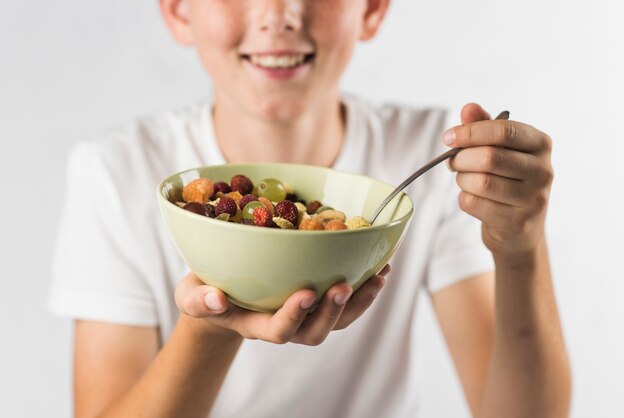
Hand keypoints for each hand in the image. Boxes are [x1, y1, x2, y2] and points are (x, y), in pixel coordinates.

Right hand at [175, 265, 389, 345]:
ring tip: (379, 276)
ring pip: (339, 320)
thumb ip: (199, 300)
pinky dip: (364, 286)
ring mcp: (305, 315)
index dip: (294, 316)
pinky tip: (380, 266)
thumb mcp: (191, 295)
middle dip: (333, 311)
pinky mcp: (317, 301)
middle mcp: (286, 324)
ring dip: (360, 301)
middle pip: (316, 332)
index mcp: (257, 325)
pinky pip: (346, 302)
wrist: (222, 294)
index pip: (279, 331)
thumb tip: (215, 299)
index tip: (305, 293)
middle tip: (344, 285)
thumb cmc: (206, 293)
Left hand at [445, 103, 553, 254]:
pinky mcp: (517, 222)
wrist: (520, 228)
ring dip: (462, 180)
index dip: (471, 132)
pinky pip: (475, 204)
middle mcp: (543, 170)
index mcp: (540, 144)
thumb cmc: (507, 180)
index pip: (504, 131)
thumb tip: (468, 108)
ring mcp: (533, 199)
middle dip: (461, 159)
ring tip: (464, 180)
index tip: (448, 137)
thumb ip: (484, 126)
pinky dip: (464, 199)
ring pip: (481, 182)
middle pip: (489, 157)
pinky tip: (472, 198)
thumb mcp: (500, 149)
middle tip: (453, 162)